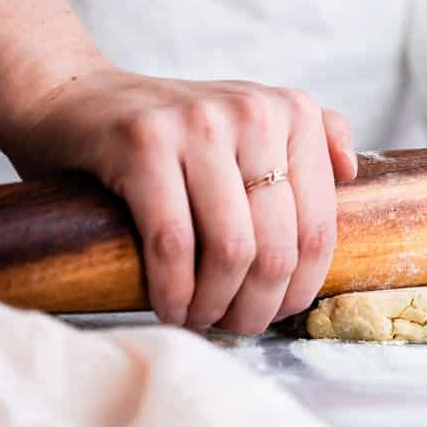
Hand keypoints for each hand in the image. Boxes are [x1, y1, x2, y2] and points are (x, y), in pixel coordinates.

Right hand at [9, 67, 357, 332]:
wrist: (76, 100)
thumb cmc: (173, 133)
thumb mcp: (250, 121)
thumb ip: (310, 137)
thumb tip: (350, 172)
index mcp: (293, 111)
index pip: (318, 224)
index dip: (303, 285)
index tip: (281, 311)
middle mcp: (254, 111)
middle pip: (278, 244)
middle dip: (260, 304)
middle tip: (239, 326)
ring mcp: (199, 123)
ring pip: (231, 249)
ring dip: (216, 304)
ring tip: (203, 319)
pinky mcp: (143, 143)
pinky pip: (172, 242)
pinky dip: (174, 291)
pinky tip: (170, 308)